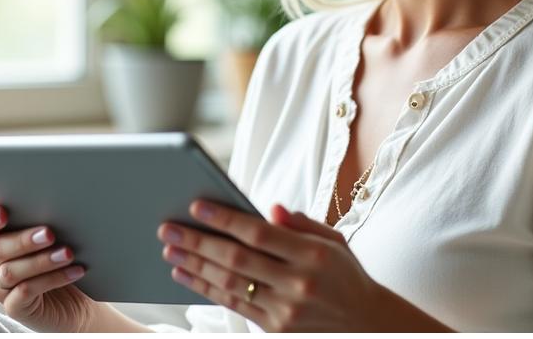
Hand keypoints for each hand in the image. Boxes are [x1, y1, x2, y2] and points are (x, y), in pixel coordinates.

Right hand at [0, 205, 98, 331]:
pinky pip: (27, 292)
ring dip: (42, 261)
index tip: (3, 213)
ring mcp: (1, 288)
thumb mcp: (53, 237)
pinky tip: (74, 271)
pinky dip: (53, 279)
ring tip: (68, 253)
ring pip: (11, 272)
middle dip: (24, 240)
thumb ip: (44, 222)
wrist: (76, 298)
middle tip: (50, 233)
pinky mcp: (15, 307)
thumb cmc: (61, 256)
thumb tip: (58, 205)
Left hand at [156, 200, 388, 331]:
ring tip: (170, 249)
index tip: (197, 205)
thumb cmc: (343, 273)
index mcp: (312, 254)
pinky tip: (187, 275)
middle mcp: (297, 284)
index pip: (259, 233)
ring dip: (195, 266)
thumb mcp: (333, 239)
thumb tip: (269, 209)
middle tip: (168, 228)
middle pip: (237, 259)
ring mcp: (285, 311)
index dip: (225, 218)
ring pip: (229, 284)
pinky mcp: (275, 330)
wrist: (365, 322)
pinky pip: (234, 306)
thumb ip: (300, 223)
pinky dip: (206, 289)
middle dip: (198, 242)